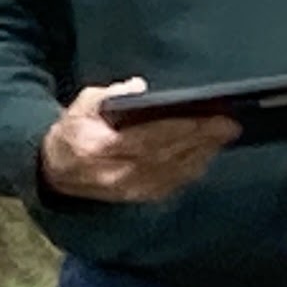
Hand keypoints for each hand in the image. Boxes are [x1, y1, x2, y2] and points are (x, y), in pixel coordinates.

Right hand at [36, 80, 236, 206]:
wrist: (56, 171)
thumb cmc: (74, 131)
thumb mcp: (83, 105)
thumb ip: (109, 94)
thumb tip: (138, 88)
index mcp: (100, 149)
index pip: (148, 139)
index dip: (180, 130)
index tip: (207, 118)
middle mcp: (116, 174)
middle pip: (167, 156)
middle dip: (201, 140)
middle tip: (229, 124)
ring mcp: (128, 190)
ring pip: (173, 173)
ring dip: (202, 155)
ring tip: (224, 136)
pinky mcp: (137, 198)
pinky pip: (170, 185)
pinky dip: (191, 170)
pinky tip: (206, 155)